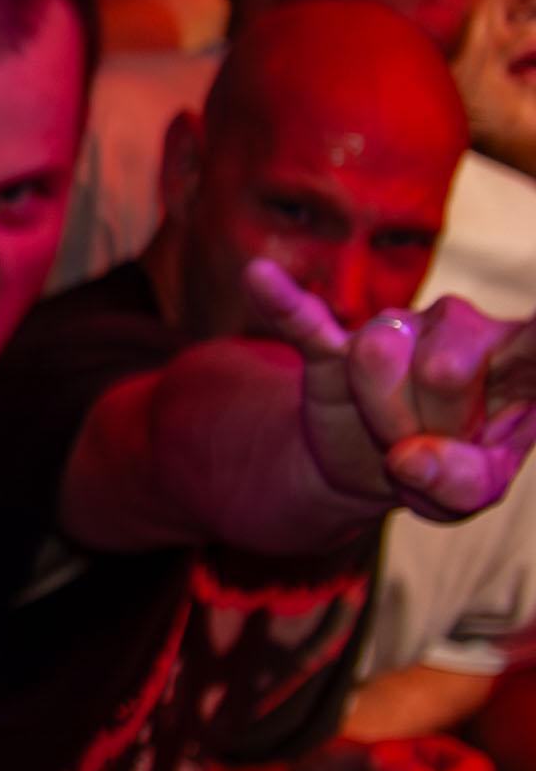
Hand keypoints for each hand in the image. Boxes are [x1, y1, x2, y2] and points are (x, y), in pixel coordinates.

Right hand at [243, 262, 535, 524]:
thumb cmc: (444, 465)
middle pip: (448, 368)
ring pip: (379, 360)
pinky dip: (284, 304)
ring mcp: (400, 330)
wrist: (369, 459)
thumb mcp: (470, 494)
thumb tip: (407, 457)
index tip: (532, 333)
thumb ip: (460, 484)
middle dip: (427, 426)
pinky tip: (261, 276)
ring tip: (388, 427)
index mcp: (524, 362)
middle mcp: (466, 328)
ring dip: (377, 414)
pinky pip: (307, 322)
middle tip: (425, 446)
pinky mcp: (333, 346)